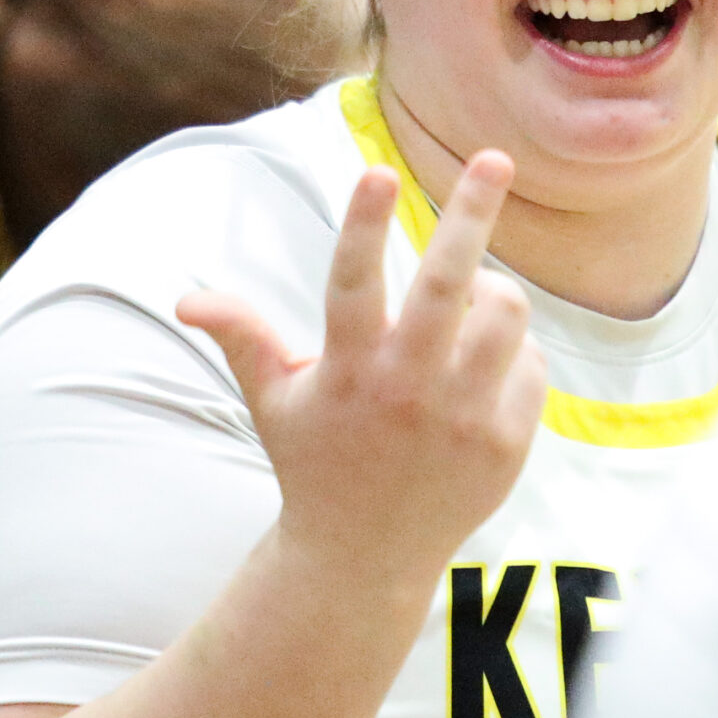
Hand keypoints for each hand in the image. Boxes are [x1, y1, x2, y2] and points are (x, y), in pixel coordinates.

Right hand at [178, 155, 547, 588]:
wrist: (364, 560)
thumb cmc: (317, 462)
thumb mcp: (273, 402)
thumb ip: (243, 339)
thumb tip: (188, 298)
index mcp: (346, 370)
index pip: (351, 282)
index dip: (361, 223)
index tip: (377, 170)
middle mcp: (406, 390)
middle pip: (448, 283)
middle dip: (472, 213)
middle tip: (494, 157)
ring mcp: (462, 419)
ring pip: (505, 316)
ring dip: (496, 291)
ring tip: (477, 296)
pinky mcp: (505, 444)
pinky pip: (530, 366)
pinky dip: (512, 354)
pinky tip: (483, 372)